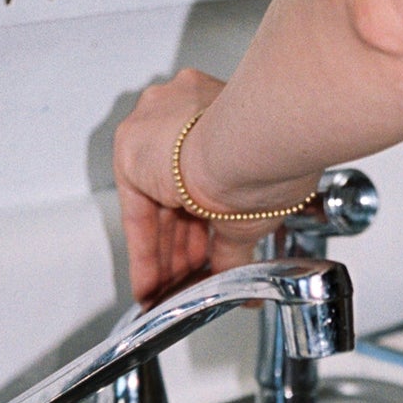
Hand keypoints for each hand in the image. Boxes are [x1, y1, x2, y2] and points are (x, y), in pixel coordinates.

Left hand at [113, 68, 299, 302]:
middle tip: (185, 280)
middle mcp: (181, 113)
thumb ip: (232, 246)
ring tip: (167, 290)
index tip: (203, 259)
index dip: (202, 230)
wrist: (251, 147)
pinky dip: (144, 253)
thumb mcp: (249, 213)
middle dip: (181, 248)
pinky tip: (151, 282)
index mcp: (216, 115)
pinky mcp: (132, 148)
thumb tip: (235, 275)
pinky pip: (136, 212)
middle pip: (174, 199)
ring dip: (162, 255)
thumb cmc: (270, 161)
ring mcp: (153, 126)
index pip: (200, 184)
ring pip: (155, 207)